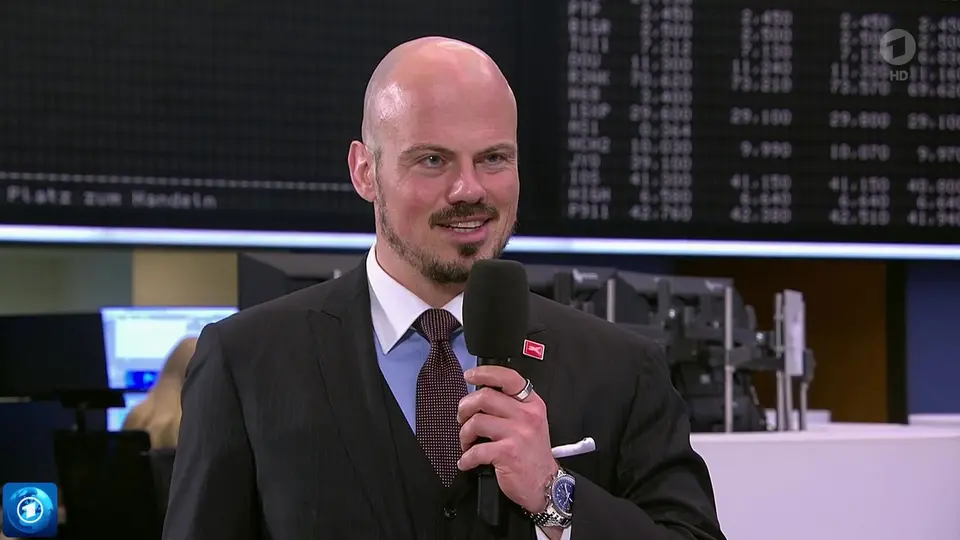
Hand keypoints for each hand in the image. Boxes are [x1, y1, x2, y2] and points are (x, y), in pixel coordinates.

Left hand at [457, 366, 558, 513]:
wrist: (546, 484)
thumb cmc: (533, 453)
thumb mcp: (531, 422)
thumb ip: (511, 406)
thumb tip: (480, 397)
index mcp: (532, 404)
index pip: (509, 378)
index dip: (485, 373)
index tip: (470, 375)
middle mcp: (526, 416)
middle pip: (485, 397)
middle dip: (465, 407)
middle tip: (463, 418)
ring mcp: (518, 434)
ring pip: (477, 421)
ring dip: (464, 434)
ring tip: (467, 443)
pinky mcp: (507, 453)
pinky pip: (476, 450)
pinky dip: (466, 458)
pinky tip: (467, 462)